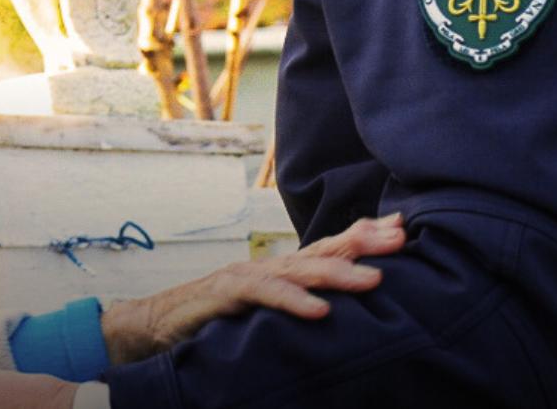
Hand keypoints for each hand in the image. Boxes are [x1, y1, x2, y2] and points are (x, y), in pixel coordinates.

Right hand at [101, 212, 404, 363]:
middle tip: (400, 239)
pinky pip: (263, 296)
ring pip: (298, 270)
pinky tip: (320, 312)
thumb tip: (340, 312)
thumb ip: (296, 304)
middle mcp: (268, 266)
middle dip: (362, 243)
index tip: (401, 229)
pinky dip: (292, 302)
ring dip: (337, 272)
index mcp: (281, 270)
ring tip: (374, 279)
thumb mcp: (263, 314)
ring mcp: (247, 276)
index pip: (328, 247)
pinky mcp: (225, 295)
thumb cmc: (212, 322)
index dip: (362, 236)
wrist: (154, 327)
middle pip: (321, 249)